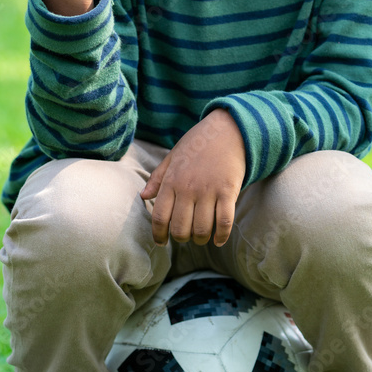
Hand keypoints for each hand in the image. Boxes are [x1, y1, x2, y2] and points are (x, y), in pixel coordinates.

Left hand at [140, 109, 245, 247]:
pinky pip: (224, 222)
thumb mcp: (173, 156)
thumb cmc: (198, 143)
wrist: (228, 129)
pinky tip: (218, 239)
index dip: (158, 234)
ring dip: (201, 239)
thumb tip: (143, 196)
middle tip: (185, 236)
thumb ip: (158, 178)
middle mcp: (188, 188)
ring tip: (201, 237)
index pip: (159, 217)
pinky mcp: (228, 191)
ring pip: (202, 229)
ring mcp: (209, 191)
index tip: (162, 242)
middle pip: (180, 229)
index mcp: (171, 181)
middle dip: (181, 239)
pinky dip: (221, 236)